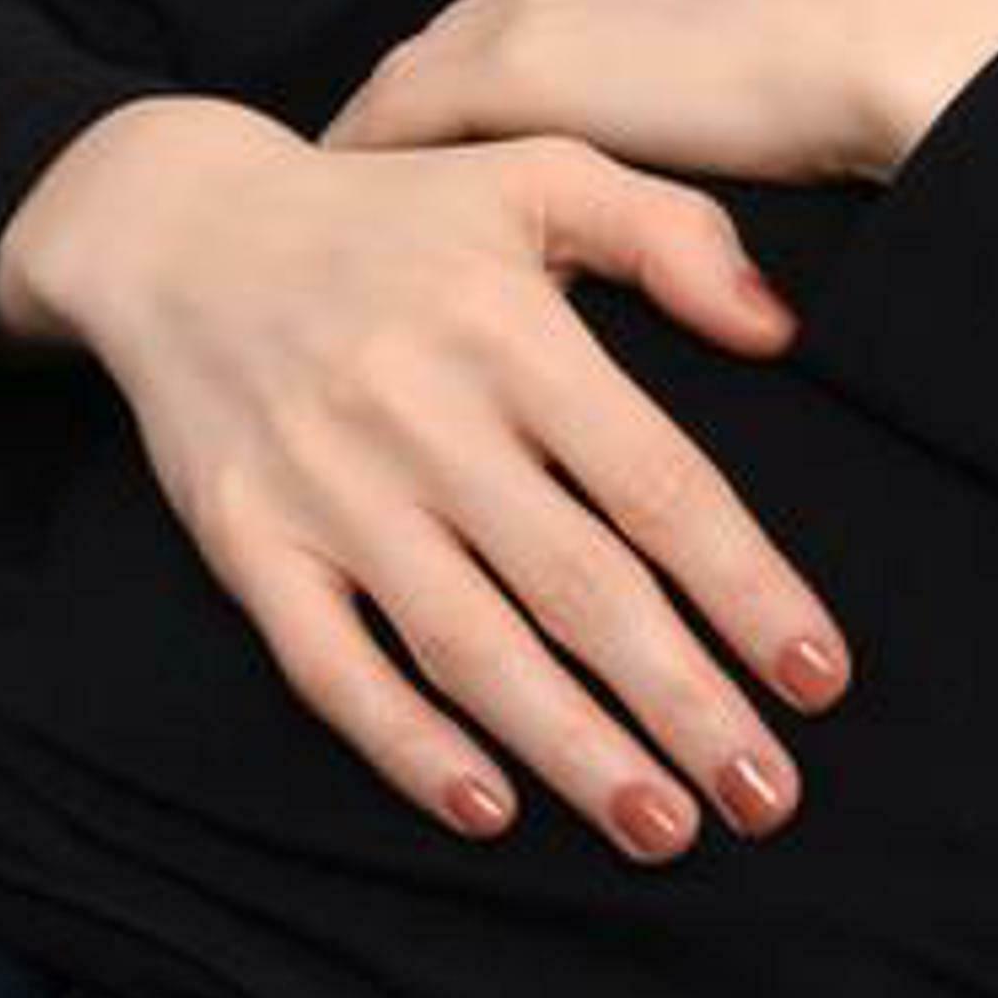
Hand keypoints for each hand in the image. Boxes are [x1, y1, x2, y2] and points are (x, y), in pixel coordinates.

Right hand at [31, 107, 857, 869]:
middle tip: (765, 796)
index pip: (656, 483)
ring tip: (662, 828)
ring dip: (570, 750)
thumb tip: (781, 330)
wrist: (178, 228)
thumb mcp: (540, 169)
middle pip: (577, 587)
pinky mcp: (248, 542)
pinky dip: (405, 744)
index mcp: (511, 331)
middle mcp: (421, 417)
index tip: (819, 676)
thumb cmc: (394, 211)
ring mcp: (328, 489)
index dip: (745, 587)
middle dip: (682, 702)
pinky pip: (329, 665)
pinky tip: (487, 809)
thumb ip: (672, 233)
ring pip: (468, 645)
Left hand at [324, 0, 986, 186]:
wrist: (915, 44)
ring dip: (399, 120)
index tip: (514, 95)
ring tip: (363, 187)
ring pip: (433, 59)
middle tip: (413, 155)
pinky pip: (407, 112)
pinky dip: (374, 151)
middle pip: (482, 16)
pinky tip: (352, 199)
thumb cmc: (923, 12)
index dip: (535, 40)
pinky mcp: (522, 65)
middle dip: (450, 79)